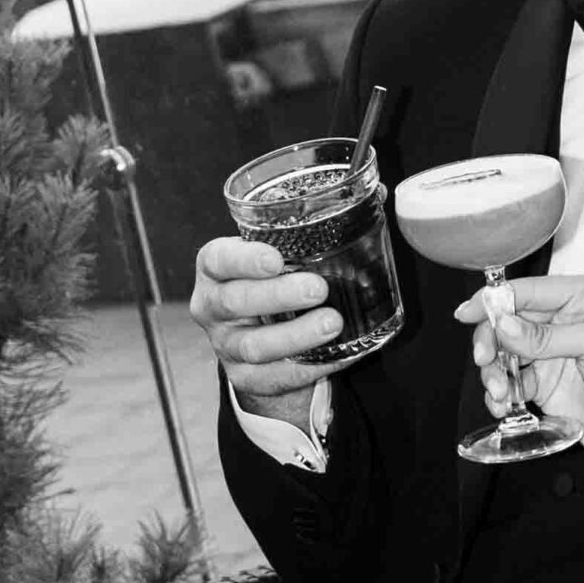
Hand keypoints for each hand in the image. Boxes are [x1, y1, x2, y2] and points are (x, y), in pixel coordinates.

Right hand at [191, 236, 336, 429]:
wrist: (259, 332)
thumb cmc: (271, 279)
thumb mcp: (275, 253)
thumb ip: (303, 236)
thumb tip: (371, 205)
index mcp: (214, 268)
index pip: (218, 259)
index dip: (244, 260)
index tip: (276, 259)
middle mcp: (212, 306)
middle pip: (235, 302)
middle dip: (279, 296)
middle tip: (318, 289)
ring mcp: (225, 345)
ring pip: (254, 346)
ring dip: (296, 336)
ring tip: (334, 323)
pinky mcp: (243, 377)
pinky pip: (275, 377)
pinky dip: (309, 367)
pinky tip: (339, 353)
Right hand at [463, 270, 583, 475]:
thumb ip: (545, 335)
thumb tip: (503, 325)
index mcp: (582, 295)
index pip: (529, 290)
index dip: (495, 300)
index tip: (467, 313)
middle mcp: (564, 318)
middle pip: (509, 319)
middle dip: (492, 340)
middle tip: (485, 361)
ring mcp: (551, 350)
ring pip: (504, 350)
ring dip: (495, 372)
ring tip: (500, 393)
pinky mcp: (543, 380)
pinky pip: (510, 378)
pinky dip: (500, 392)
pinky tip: (503, 404)